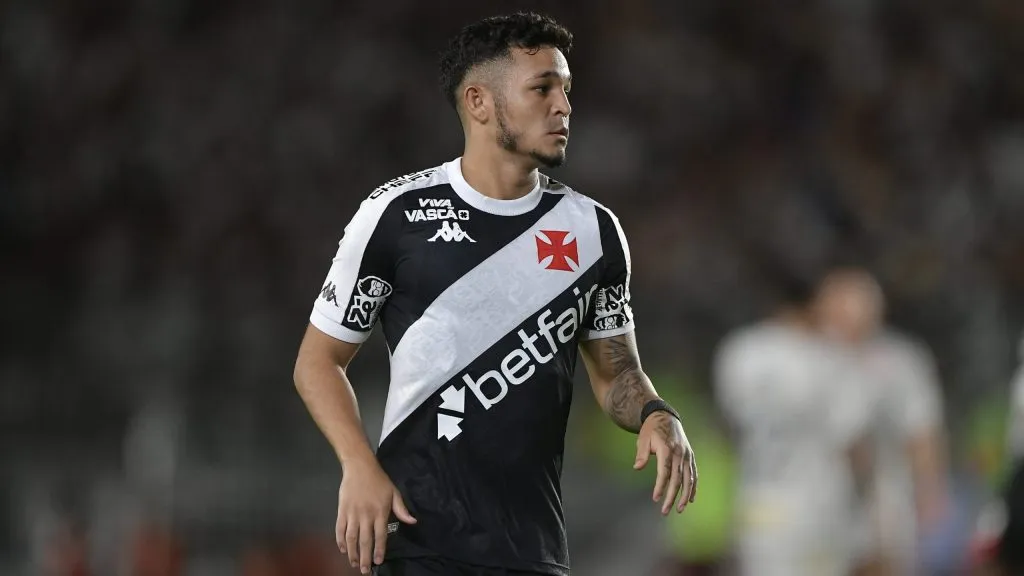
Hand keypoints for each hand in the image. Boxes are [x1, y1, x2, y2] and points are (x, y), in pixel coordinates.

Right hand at [336, 459, 416, 573]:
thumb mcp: (394, 493)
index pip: (380, 535)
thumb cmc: (379, 480)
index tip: (378, 561)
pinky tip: (342, 549)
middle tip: (364, 570)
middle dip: (365, 557)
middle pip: (364, 540)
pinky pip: (340, 528)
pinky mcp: (342, 510)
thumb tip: (412, 521)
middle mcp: (366, 515)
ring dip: (351, 552)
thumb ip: (402, 509)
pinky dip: (340, 540)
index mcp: (380, 512)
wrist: (360, 467)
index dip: (379, 549)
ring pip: (351, 537)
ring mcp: (352, 513)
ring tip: (353, 563)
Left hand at [634, 411, 696, 513]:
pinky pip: (693, 474)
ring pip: (688, 479)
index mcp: (667, 449)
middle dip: (671, 496)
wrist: (664, 416)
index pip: (665, 471)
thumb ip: (641, 454)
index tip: (656, 498)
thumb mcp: (642, 438)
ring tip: (679, 509)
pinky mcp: (690, 456)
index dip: (661, 486)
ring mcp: (687, 455)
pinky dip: (693, 487)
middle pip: (677, 479)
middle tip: (665, 511)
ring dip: (684, 495)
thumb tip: (637, 467)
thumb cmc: (651, 429)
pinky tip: (690, 499)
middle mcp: (679, 453)